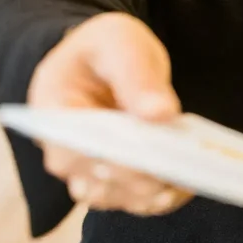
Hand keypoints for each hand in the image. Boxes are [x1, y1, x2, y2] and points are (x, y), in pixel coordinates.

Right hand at [28, 11, 193, 214]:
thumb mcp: (120, 43)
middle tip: (183, 168)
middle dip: (143, 176)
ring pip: (121, 197)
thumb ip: (136, 75)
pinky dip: (162, 195)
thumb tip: (160, 114)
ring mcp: (87, 172)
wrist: (105, 59)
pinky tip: (187, 183)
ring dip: (155, 191)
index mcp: (52, 114)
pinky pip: (136, 199)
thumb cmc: (106, 47)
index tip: (151, 157)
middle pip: (101, 179)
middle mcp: (64, 153)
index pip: (76, 150)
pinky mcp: (113, 180)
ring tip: (190, 178)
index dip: (114, 158)